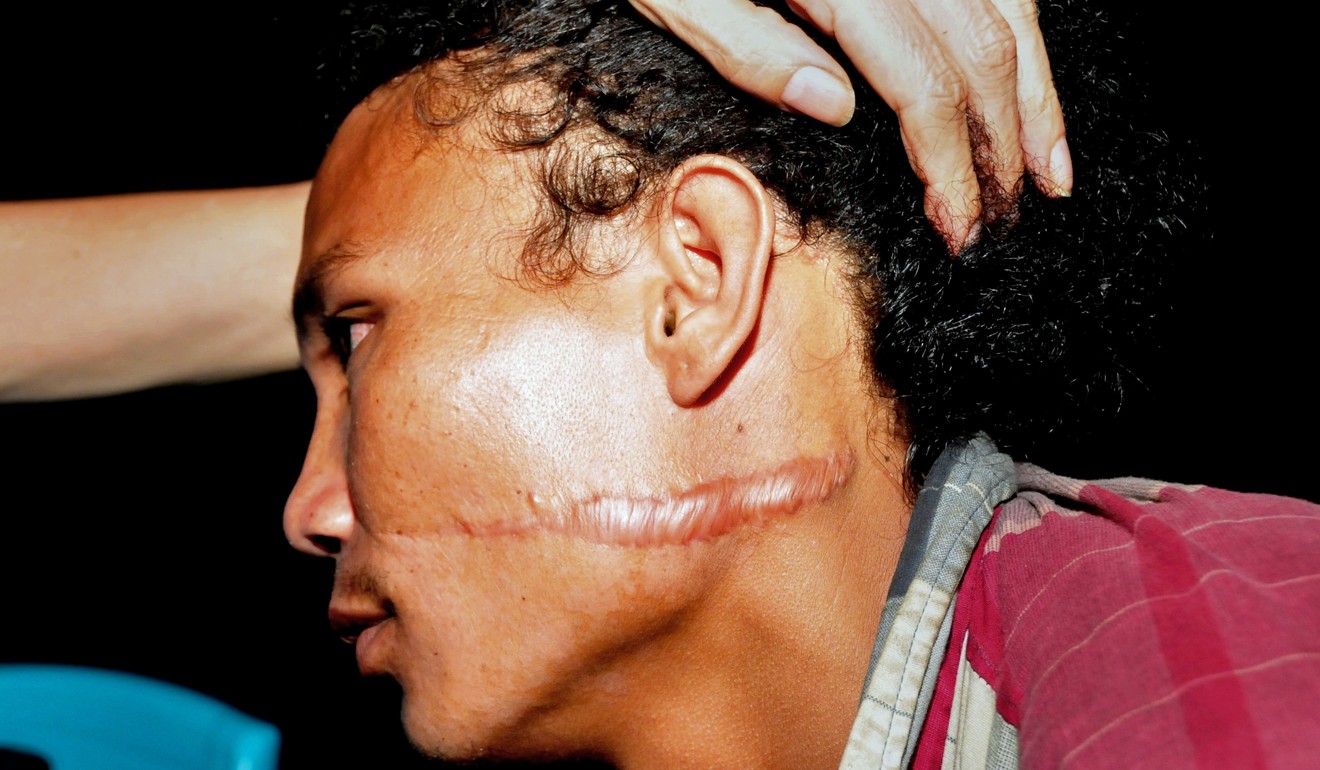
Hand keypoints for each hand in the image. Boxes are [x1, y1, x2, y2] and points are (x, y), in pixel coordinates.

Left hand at [629, 0, 1071, 251]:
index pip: (920, 78)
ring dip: (1034, 96)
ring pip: (1007, 10)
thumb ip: (747, 45)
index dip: (949, 162)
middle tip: (1000, 221)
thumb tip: (834, 105)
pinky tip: (1027, 89)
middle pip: (979, 47)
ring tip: (1047, 174)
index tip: (958, 225)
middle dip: (1001, 145)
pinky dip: (1021, 41)